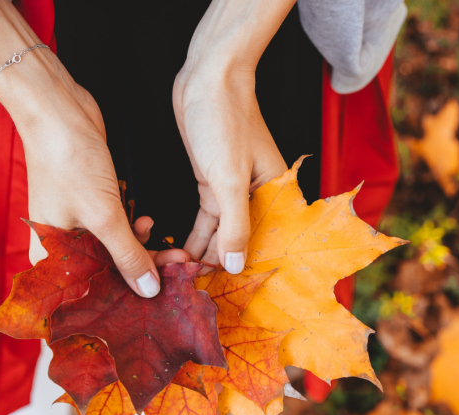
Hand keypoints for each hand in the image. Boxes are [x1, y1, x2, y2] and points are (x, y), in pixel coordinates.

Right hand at [2, 51, 164, 297]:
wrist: (57, 109)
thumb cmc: (68, 161)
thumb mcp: (103, 216)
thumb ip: (127, 256)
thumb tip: (148, 292)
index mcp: (50, 255)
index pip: (82, 296)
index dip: (114, 308)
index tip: (149, 312)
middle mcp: (60, 244)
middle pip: (103, 275)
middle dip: (141, 275)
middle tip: (178, 275)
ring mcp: (75, 223)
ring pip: (114, 251)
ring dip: (143, 251)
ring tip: (173, 250)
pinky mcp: (90, 203)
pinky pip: (116, 228)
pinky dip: (134, 229)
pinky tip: (149, 222)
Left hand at [173, 68, 285, 271]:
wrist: (208, 76)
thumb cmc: (225, 119)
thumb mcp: (229, 179)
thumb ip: (235, 225)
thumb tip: (238, 265)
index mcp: (275, 194)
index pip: (264, 243)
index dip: (244, 269)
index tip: (220, 292)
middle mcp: (258, 196)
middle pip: (242, 242)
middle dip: (219, 265)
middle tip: (193, 289)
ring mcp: (232, 190)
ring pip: (220, 234)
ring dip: (203, 254)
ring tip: (182, 276)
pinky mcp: (211, 182)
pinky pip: (206, 220)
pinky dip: (195, 237)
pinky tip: (182, 255)